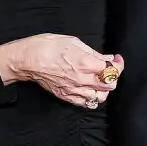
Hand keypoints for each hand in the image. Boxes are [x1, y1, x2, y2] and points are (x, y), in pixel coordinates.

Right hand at [0, 36, 122, 108]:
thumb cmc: (47, 46)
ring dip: (103, 89)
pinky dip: (91, 98)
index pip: (112, 70)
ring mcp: (74, 90)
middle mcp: (83, 79)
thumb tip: (107, 57)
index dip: (118, 64)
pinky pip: (85, 103)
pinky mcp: (66, 96)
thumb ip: (93, 52)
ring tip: (99, 80)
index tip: (116, 59)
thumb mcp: (73, 42)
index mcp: (86, 63)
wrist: (27, 59)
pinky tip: (89, 89)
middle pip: (110, 86)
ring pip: (100, 97)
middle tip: (109, 69)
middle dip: (113, 77)